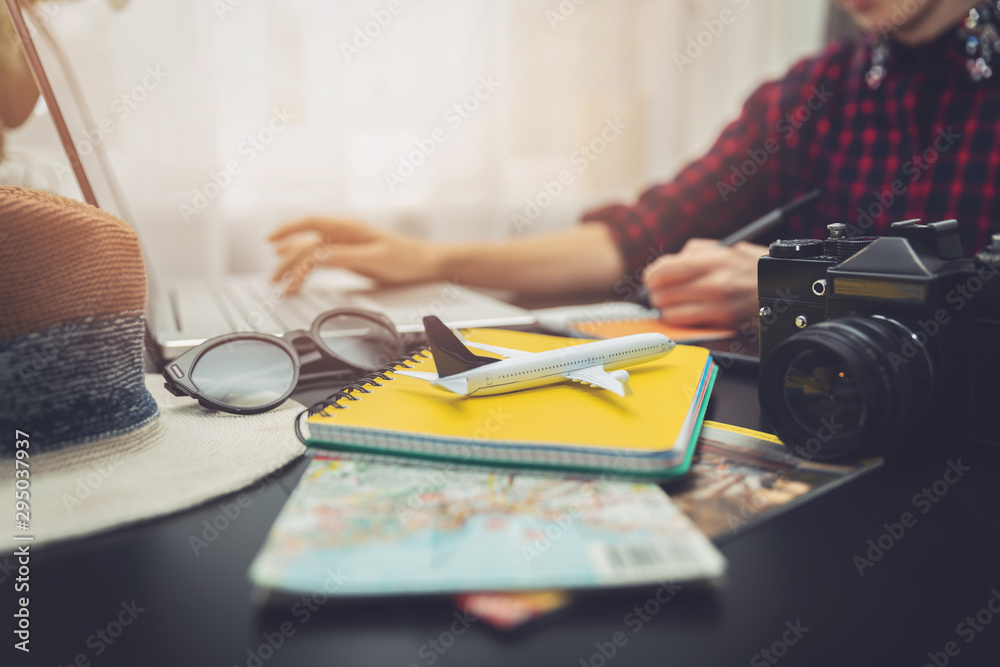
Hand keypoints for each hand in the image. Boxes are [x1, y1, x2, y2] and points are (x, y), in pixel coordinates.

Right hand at [269, 217, 440, 294]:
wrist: (426, 264)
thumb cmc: (406, 259)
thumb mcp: (374, 259)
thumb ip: (344, 257)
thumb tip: (317, 256)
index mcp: (350, 229)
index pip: (312, 223)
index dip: (289, 230)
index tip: (272, 240)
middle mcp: (345, 234)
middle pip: (308, 242)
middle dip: (287, 258)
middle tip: (274, 277)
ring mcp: (347, 245)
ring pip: (313, 252)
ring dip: (296, 266)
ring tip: (281, 281)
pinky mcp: (351, 256)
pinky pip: (323, 260)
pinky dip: (309, 269)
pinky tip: (301, 275)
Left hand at [642, 238, 765, 328]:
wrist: (780, 287)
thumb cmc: (749, 266)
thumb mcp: (723, 248)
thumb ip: (691, 253)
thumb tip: (663, 266)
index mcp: (714, 262)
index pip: (665, 271)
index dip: (652, 275)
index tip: (651, 276)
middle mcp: (714, 285)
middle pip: (663, 293)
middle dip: (656, 292)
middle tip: (660, 289)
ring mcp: (718, 307)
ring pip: (669, 312)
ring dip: (665, 307)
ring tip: (671, 300)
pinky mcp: (720, 323)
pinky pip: (685, 324)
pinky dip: (678, 318)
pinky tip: (683, 310)